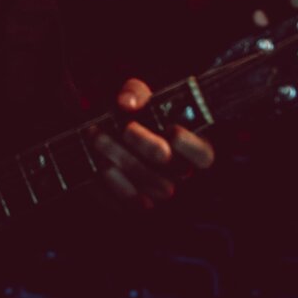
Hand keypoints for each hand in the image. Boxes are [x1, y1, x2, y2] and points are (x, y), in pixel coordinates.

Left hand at [92, 77, 214, 208]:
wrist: (106, 132)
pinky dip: (107, 184)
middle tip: (125, 128)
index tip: (171, 130)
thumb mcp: (136, 95)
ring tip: (98, 138)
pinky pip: (124, 204)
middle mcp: (177, 175)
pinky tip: (94, 162)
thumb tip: (127, 102)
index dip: (190, 146)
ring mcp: (156, 193)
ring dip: (122, 162)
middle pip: (173, 171)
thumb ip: (135, 93)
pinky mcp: (132, 205)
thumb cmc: (131, 113)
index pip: (203, 155)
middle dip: (147, 148)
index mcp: (190, 147)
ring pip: (148, 191)